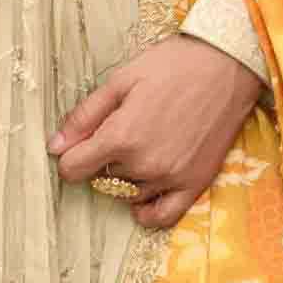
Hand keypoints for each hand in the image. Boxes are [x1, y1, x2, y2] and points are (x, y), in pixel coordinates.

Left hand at [48, 34, 262, 229]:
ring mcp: (171, 178)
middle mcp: (144, 165)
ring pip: (127, 194)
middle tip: (119, 128)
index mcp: (122, 136)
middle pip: (100, 178)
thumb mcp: (122, 79)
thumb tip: (55, 147)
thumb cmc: (173, 65)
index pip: (72, 168)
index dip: (70, 154)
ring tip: (139, 143)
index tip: (79, 142)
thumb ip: (86, 115)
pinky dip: (146, 210)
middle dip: (101, 158)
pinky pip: (162, 217)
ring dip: (124, 176)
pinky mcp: (195, 184)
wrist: (227, 65)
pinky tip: (144, 189)